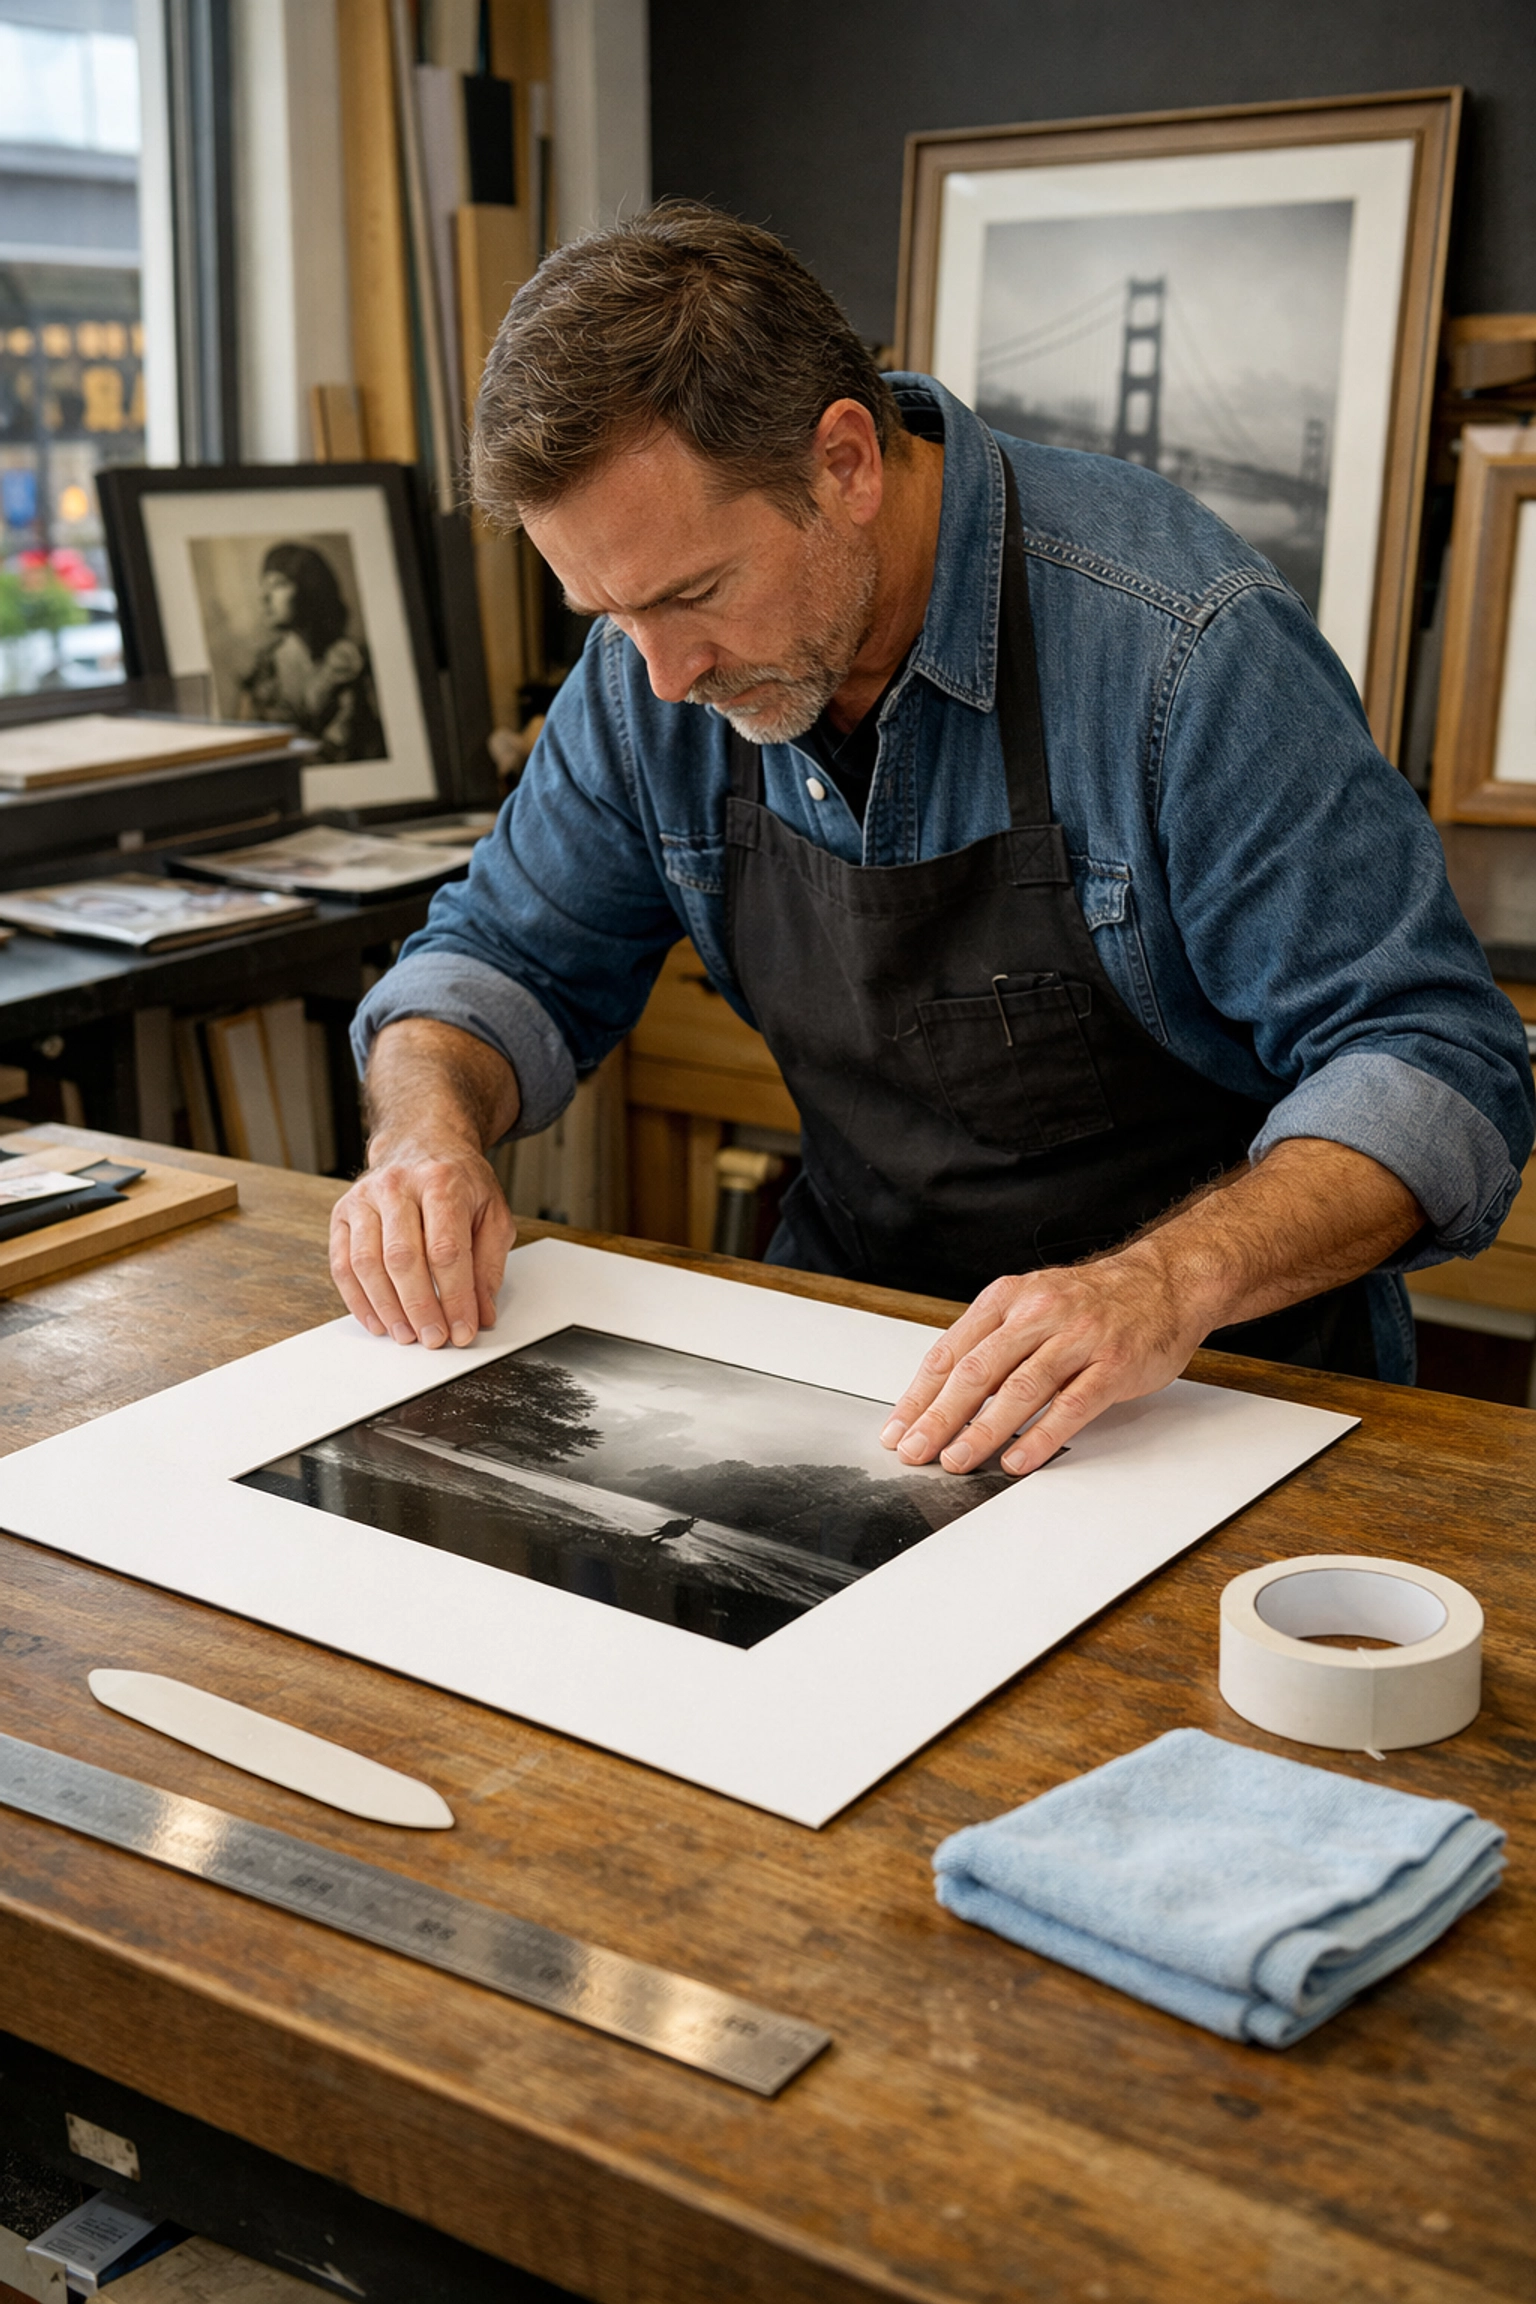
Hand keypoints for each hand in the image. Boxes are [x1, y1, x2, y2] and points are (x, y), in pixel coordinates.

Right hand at [330, 1140, 514, 1347]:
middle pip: (403, 1257)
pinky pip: (342, 1263)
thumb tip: (481, 1312)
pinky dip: (357, 1299)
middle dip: (420, 1307)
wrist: (422, 1141)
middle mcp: (398, 1185)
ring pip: (367, 1262)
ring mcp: (365, 1197)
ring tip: (406, 1335)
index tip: (463, 1329)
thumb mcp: (492, 1212)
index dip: (455, 1297)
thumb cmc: (459, 1181)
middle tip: (433, 1338)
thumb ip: (489, 1263)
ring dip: (387, 1308)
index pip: (446, 1250)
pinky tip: (377, 1320)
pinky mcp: (342, 1212)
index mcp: (442, 1182)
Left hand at [879, 1245, 1202, 1477]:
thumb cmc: (1092, 1301)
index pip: (950, 1351)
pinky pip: (1070, 1406)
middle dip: (939, 1417)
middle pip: (977, 1371)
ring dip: (982, 1431)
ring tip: (956, 1460)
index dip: (919, 1394)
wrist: (1164, 1282)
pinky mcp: (1112, 1365)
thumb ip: (992, 1341)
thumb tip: (942, 1393)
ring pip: (1019, 1390)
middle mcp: (1039, 1314)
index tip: (898, 1428)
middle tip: (915, 1451)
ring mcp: (1078, 1339)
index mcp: (1008, 1298)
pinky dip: (1039, 1436)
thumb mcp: (1032, 1303)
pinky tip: (1016, 1460)